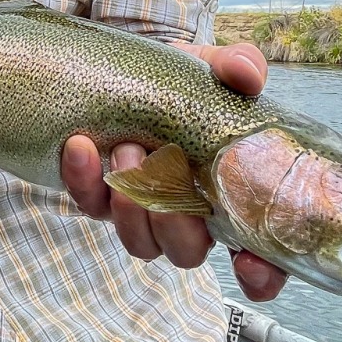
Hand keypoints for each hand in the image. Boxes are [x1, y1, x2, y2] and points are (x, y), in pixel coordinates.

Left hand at [61, 41, 289, 302]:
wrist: (136, 67)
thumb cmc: (191, 80)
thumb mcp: (218, 68)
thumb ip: (241, 68)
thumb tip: (245, 74)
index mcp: (232, 196)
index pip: (258, 258)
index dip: (260, 274)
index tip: (248, 261)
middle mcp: (189, 215)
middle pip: (187, 252)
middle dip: (174, 223)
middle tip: (165, 168)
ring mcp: (142, 211)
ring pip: (139, 242)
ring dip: (131, 206)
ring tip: (127, 150)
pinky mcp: (101, 195)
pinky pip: (90, 205)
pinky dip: (84, 180)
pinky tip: (81, 145)